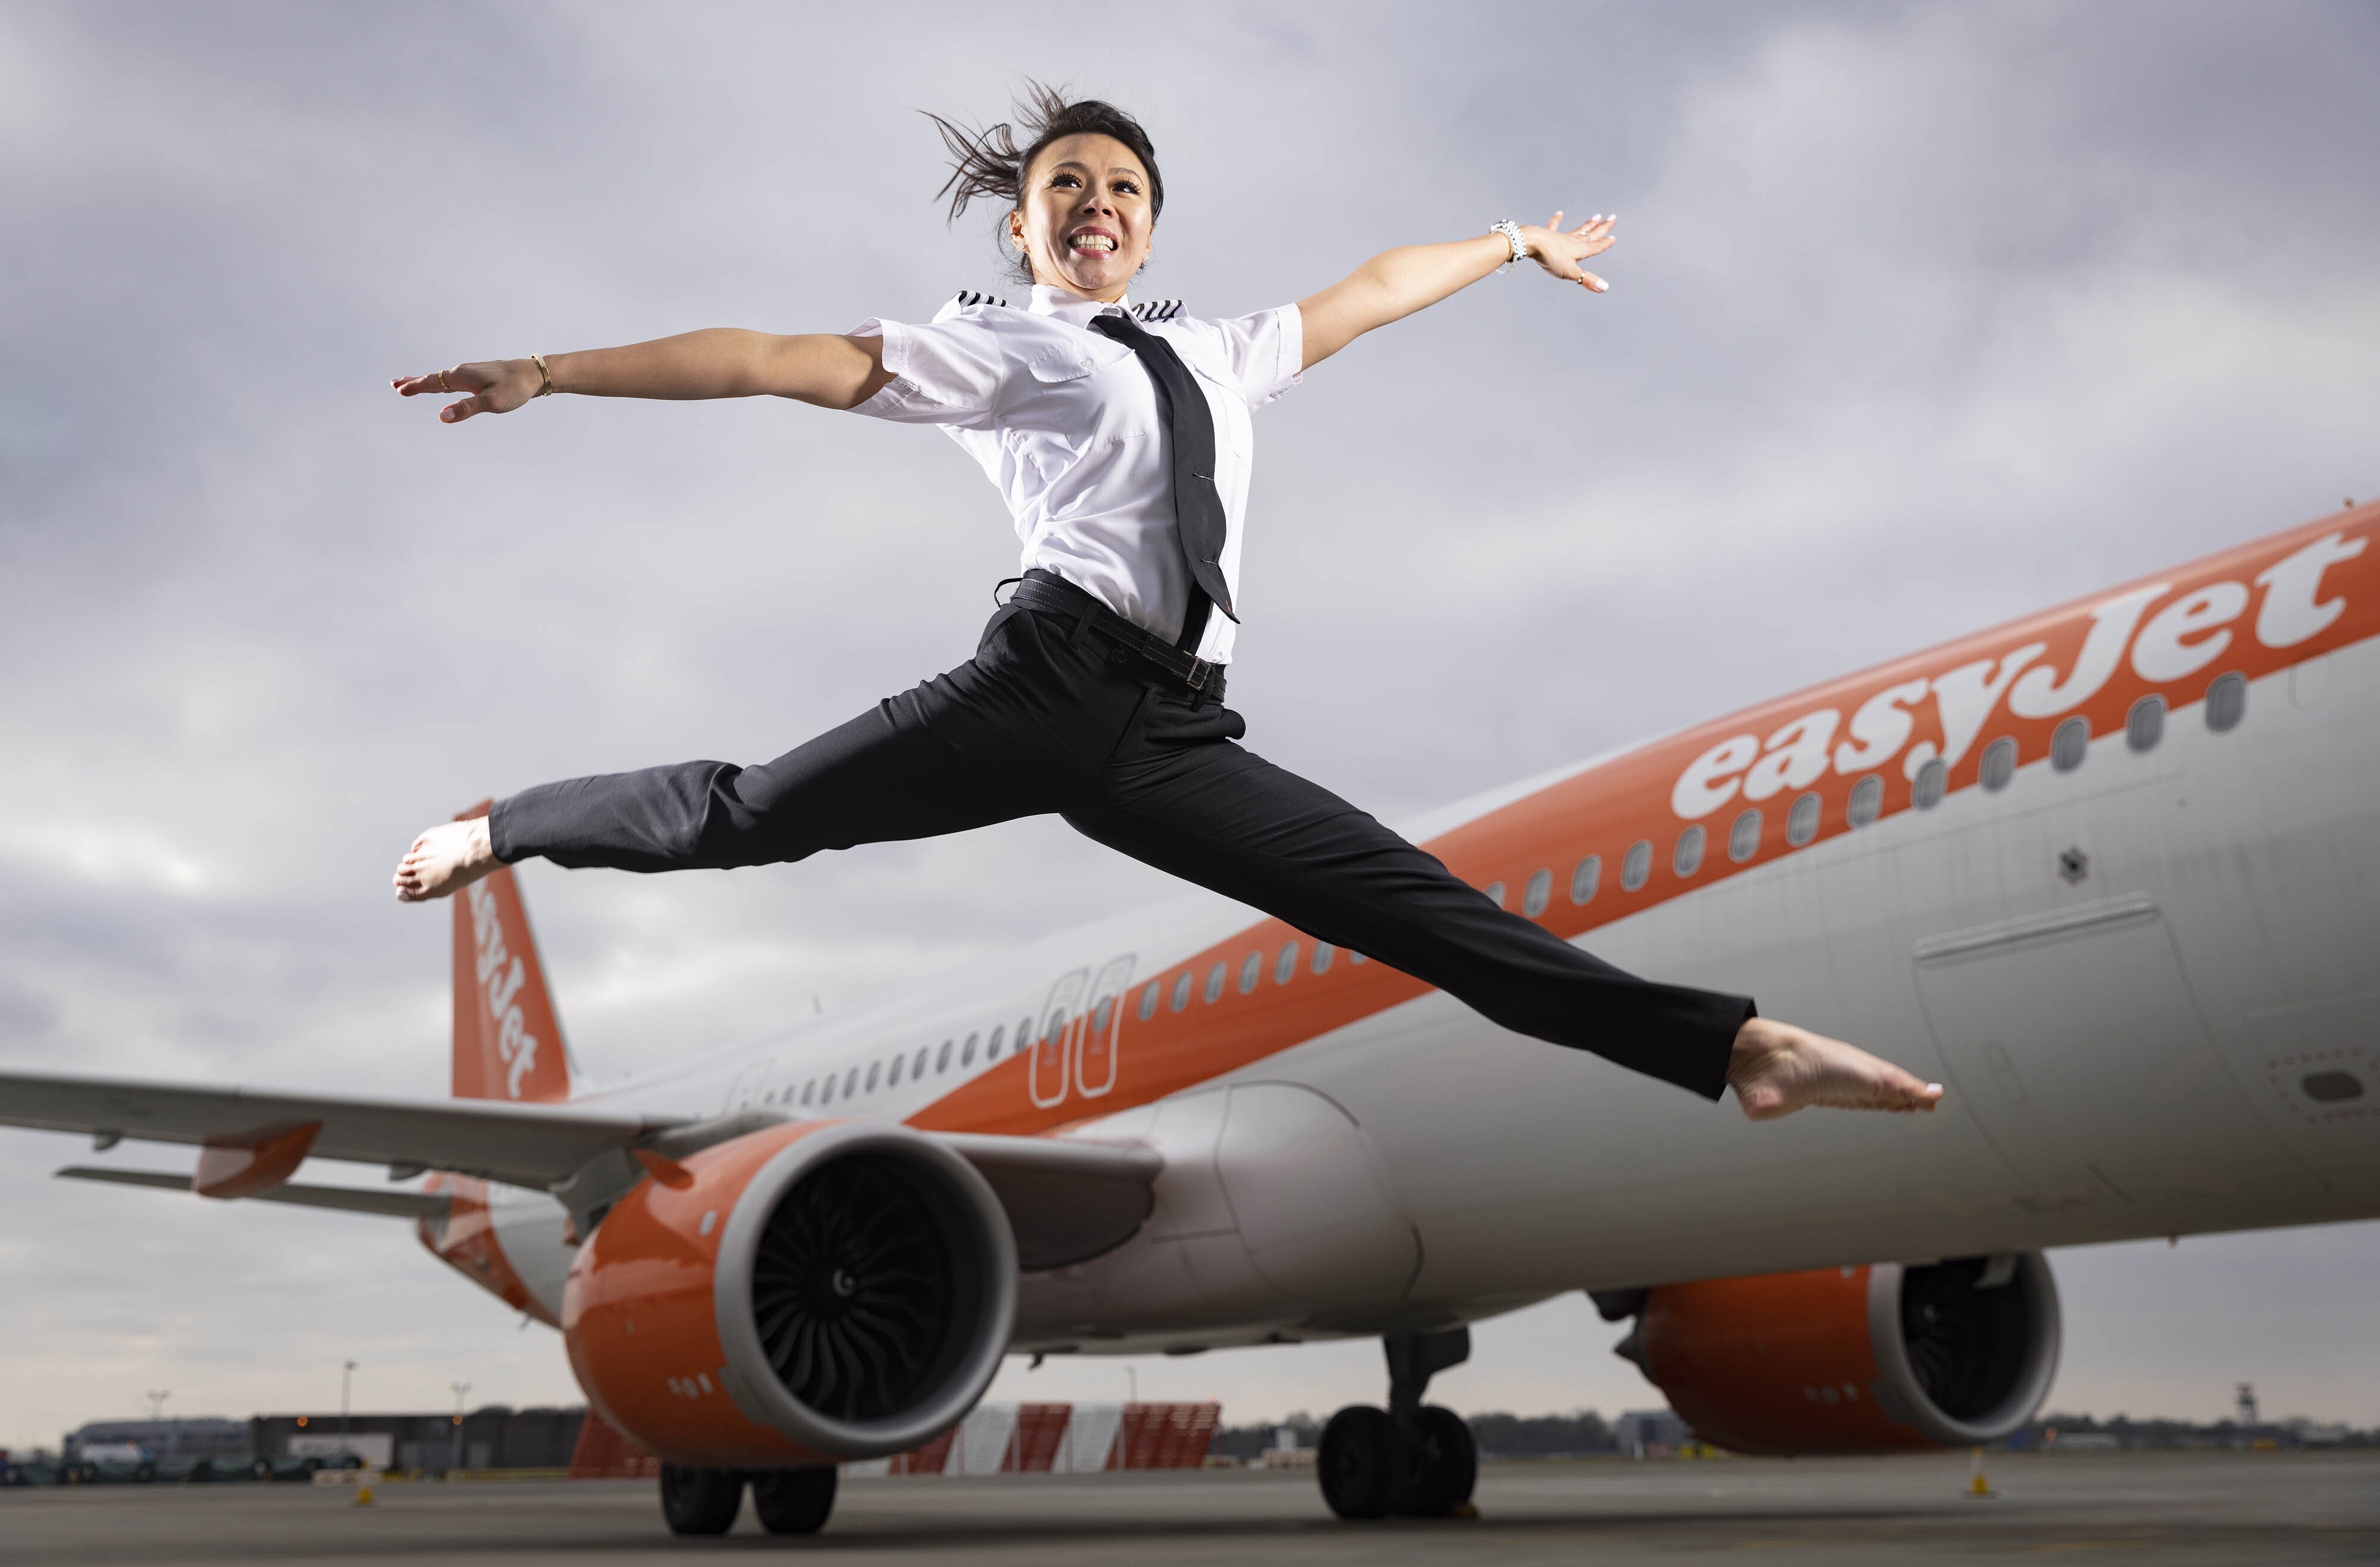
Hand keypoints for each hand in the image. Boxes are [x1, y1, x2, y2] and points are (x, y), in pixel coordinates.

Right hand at [390, 359, 541, 422]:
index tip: (398, 389)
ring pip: (443, 378)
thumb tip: (441, 417)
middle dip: (414, 382)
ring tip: (411, 384)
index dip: (415, 386)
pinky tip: (444, 385)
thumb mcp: (492, 403)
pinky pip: (454, 379)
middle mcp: (462, 371)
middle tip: (394, 384)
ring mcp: (471, 372)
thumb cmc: (515, 389)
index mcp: (461, 376)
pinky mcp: (479, 375)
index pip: (432, 382)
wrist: (534, 375)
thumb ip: (466, 409)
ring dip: (426, 381)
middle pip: (433, 378)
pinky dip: (442, 382)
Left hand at [1517, 211, 1616, 292]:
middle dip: (1602, 228)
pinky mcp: (1547, 235)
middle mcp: (1572, 241)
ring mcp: (1560, 237)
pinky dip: (1557, 220)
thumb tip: (1605, 288)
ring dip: (1587, 224)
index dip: (1605, 244)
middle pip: (1590, 234)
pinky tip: (1560, 213)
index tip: (1613, 238)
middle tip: (1612, 217)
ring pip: (1577, 230)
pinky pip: (1554, 226)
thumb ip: (1587, 280)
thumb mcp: (1570, 272)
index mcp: (1580, 250)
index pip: (1596, 247)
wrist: (1531, 242)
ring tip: (1596, 216)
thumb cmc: (1550, 257)